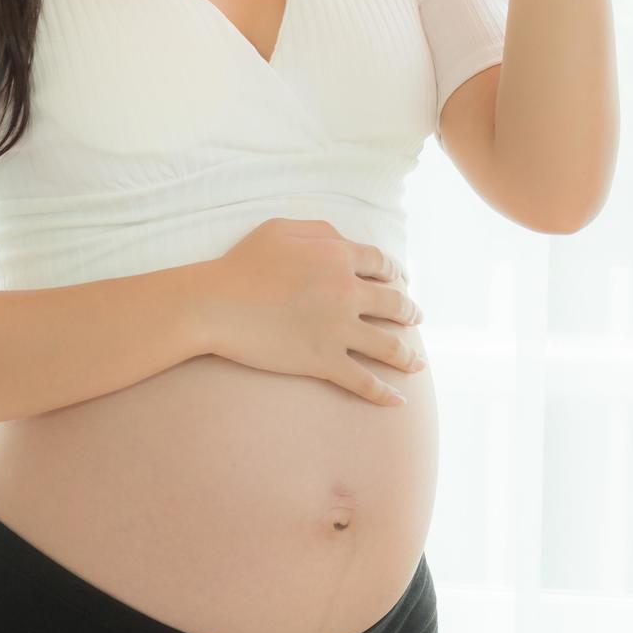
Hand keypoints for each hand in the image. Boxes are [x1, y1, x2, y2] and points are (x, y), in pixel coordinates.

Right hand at [202, 218, 424, 406]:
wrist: (216, 305)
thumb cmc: (242, 265)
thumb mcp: (280, 230)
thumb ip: (320, 231)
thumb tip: (345, 241)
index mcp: (338, 256)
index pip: (382, 264)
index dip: (395, 273)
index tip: (401, 281)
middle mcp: (346, 291)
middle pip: (393, 303)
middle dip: (409, 312)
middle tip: (416, 319)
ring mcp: (338, 329)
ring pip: (388, 345)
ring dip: (407, 356)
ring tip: (417, 363)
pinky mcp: (324, 361)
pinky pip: (363, 381)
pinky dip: (384, 394)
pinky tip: (398, 402)